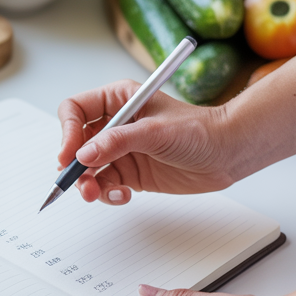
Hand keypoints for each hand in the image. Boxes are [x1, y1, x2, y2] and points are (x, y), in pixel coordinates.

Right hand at [57, 80, 237, 203]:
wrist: (227, 153)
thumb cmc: (199, 130)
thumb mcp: (156, 132)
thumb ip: (118, 142)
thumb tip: (84, 155)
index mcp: (118, 100)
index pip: (76, 110)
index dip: (67, 131)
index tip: (69, 154)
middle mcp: (115, 124)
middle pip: (76, 142)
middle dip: (74, 164)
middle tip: (80, 182)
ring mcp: (121, 150)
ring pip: (88, 168)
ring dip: (87, 183)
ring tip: (95, 194)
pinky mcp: (130, 172)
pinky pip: (105, 184)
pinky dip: (107, 193)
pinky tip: (123, 196)